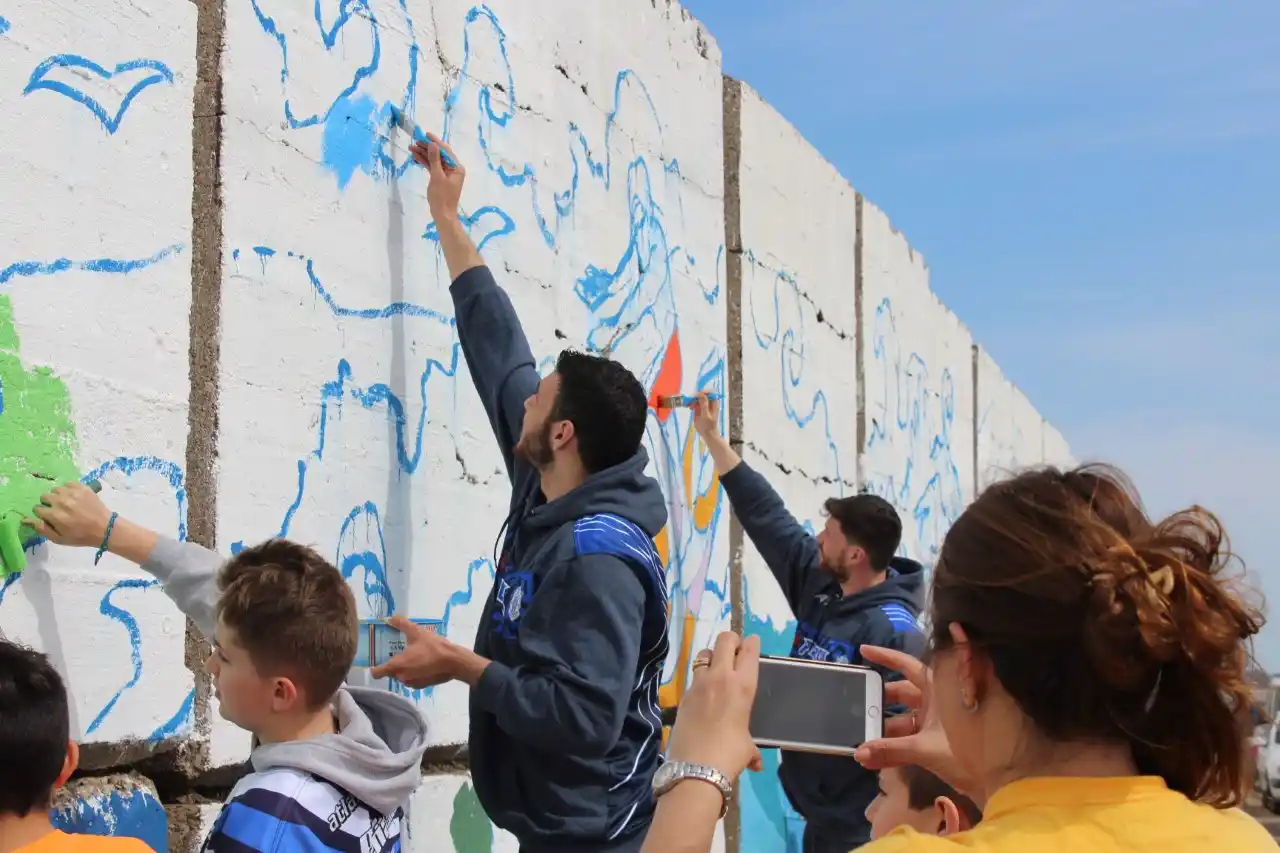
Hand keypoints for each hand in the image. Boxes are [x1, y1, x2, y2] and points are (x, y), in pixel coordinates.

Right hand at [25, 482, 112, 547]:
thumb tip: (25, 520)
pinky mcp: (82, 487)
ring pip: (56, 489)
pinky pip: (68, 483)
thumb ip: (41, 529)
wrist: (105, 528)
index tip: (50, 517)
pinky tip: (74, 497)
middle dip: (48, 503)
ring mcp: (73, 493)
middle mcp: (62, 502)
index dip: (42, 514)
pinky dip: (68, 489)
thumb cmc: (80, 536)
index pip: (37, 509)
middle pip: (44, 496)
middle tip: (58, 510)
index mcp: (55, 515)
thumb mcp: (59, 538)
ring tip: (67, 503)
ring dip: (58, 496)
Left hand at [370, 615, 459, 687]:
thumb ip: (401, 624)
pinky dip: (415, 673)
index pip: (377, 673)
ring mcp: (411, 683)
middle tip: (403, 652)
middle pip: (391, 672)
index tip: (378, 659)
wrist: (453, 662)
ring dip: (405, 669)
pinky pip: (412, 679)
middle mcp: (401, 677)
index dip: (375, 667)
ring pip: (402, 676)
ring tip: (415, 657)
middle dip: (395, 663)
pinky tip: (424, 664)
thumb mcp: (417, 632)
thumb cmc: (433, 647)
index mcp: (397, 665)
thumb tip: (389, 618)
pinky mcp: (421, 686)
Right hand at [410, 133, 464, 222]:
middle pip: (439, 154)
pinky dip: (424, 162)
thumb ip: (435, 160)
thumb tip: (433, 144)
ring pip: (434, 160)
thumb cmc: (442, 197)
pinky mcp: (439, 178)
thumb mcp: (437, 177)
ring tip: (411, 147)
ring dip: (424, 153)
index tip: (425, 134)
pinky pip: (432, 167)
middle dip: (427, 147)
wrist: (442, 214)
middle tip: (415, 140)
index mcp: (457, 168)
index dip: (435, 142)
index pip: (445, 151)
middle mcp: (453, 169)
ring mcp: (446, 173)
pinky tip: (415, 155)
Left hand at [666, 632, 762, 777]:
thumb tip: (756, 764)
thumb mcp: (746, 749)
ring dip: (712, 656)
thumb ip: (752, 750)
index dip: (751, 643)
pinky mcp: (683, 694)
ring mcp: (699, 684)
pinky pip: (693, 676)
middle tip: (734, 650)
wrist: (696, 768)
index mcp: (742, 686)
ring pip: (704, 653)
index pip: (749, 651)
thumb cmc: (730, 755)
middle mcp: (720, 678)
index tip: (752, 642)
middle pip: (724, 640)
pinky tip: (703, 693)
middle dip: (731, 640)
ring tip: (716, 668)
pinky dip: (700, 678)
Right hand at [691, 390, 720, 440]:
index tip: (697, 395)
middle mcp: (708, 403)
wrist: (707, 434)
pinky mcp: (698, 409)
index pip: (710, 392)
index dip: (703, 392)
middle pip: (702, 394)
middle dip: (696, 396)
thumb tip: (701, 394)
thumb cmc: (709, 425)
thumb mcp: (706, 415)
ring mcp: (703, 406)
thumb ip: (704, 404)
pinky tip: (689, 407)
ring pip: (697, 398)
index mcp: (714, 403)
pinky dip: (691, 404)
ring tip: (689, 405)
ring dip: (692, 400)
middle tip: (690, 400)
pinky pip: (694, 403)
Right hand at [854, 645, 974, 798]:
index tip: (864, 650)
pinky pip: (914, 733)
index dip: (886, 656)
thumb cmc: (969, 751)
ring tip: (863, 733)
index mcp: (939, 688)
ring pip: (908, 715)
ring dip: (887, 725)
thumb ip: (890, 750)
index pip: (907, 665)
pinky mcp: (941, 737)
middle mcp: (939, 698)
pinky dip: (898, 742)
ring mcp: (941, 718)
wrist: (1001, 779)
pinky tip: (877, 754)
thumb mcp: (925, 748)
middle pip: (904, 691)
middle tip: (857, 702)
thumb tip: (858, 754)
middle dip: (881, 697)